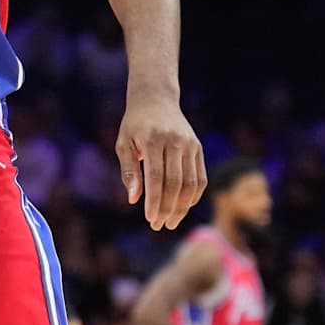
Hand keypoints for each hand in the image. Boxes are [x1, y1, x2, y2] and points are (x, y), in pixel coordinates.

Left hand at [115, 90, 206, 229]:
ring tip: (171, 222)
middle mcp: (175, 142)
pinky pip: (200, 178)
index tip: (150, 219)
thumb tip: (134, 200)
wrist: (156, 99)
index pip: (156, 178)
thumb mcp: (123, 143)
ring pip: (191, 183)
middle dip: (168, 208)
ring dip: (182, 207)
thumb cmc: (134, 125)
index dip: (154, 201)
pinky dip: (194, 196)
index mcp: (153, 140)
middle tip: (159, 225)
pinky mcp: (198, 148)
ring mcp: (190, 145)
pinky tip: (183, 207)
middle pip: (176, 183)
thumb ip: (129, 171)